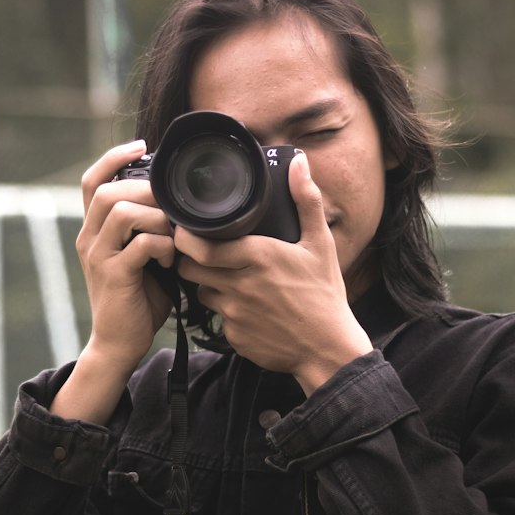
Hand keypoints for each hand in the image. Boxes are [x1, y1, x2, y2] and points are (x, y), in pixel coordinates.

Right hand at [52, 140, 175, 423]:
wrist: (118, 343)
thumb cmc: (137, 298)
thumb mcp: (141, 256)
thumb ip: (149, 229)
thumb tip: (179, 204)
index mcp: (94, 230)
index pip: (92, 181)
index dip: (113, 157)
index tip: (142, 146)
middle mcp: (89, 238)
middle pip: (108, 192)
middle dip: (146, 190)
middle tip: (170, 204)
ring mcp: (98, 256)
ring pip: (122, 212)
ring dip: (155, 217)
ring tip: (171, 234)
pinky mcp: (113, 276)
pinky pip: (140, 244)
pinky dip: (161, 245)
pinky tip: (170, 257)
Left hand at [175, 153, 371, 394]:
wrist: (329, 350)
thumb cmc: (325, 295)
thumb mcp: (321, 244)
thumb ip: (306, 201)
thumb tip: (299, 163)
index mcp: (257, 257)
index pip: (199, 246)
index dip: (184, 237)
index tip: (186, 229)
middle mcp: (239, 285)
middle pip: (190, 267)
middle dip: (190, 258)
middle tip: (203, 250)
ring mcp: (234, 314)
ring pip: (201, 292)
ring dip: (208, 283)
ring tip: (227, 276)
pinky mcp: (233, 337)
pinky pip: (218, 318)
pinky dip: (226, 311)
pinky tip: (245, 306)